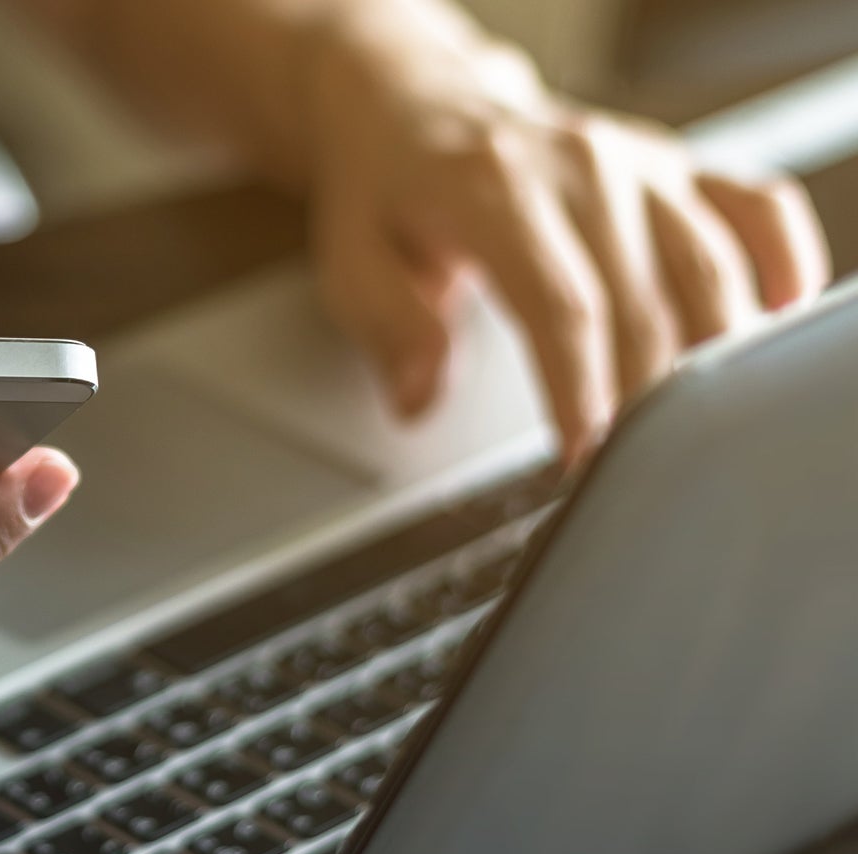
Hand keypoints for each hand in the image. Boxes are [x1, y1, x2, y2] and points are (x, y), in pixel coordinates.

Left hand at [303, 9, 829, 461]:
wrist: (414, 108)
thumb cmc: (387, 189)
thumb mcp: (350, 259)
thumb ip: (390, 328)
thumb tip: (419, 397)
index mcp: (492, 187)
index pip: (560, 305)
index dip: (581, 389)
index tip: (583, 457)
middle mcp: (577, 165)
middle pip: (639, 301)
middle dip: (638, 399)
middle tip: (624, 471)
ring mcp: (635, 163)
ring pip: (706, 266)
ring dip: (707, 356)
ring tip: (688, 432)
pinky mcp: (673, 166)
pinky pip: (753, 208)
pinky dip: (779, 262)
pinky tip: (772, 318)